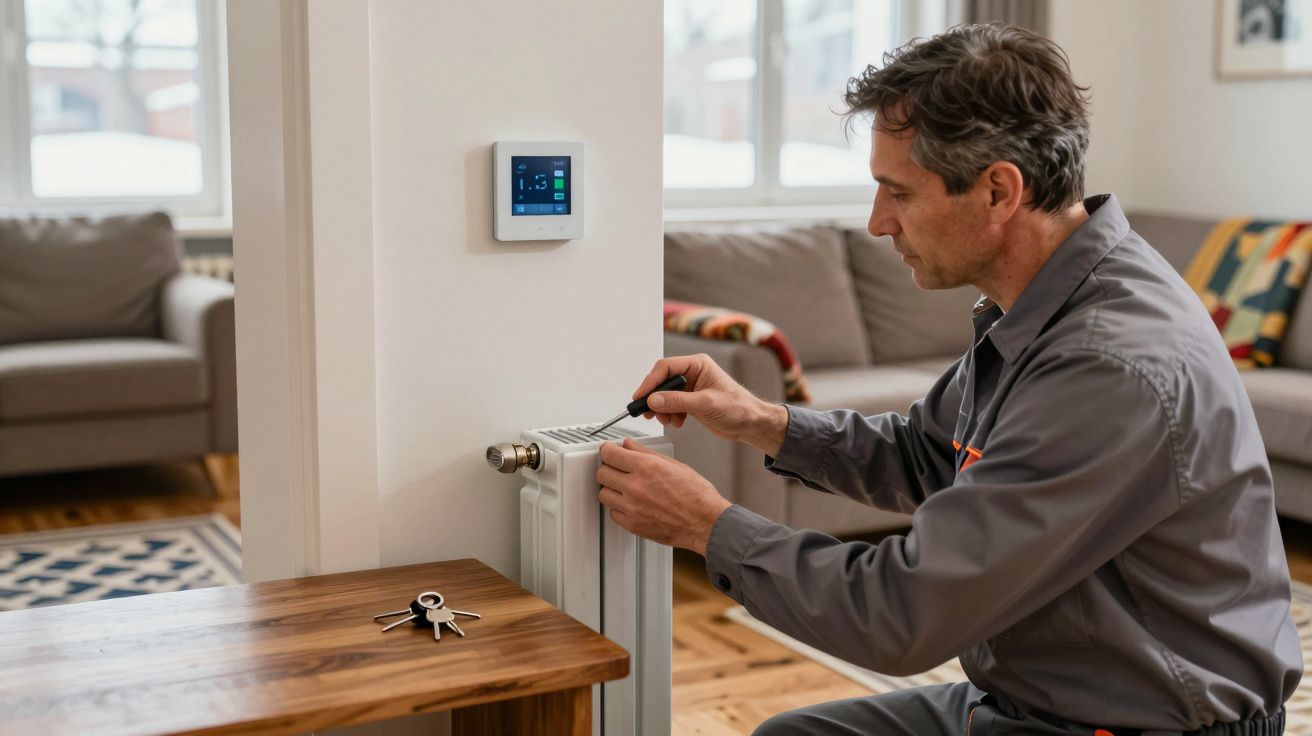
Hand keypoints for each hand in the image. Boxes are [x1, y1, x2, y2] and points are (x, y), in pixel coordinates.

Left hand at [596, 438, 731, 554]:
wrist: (705, 522)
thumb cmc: (696, 495)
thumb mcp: (674, 464)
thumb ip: (646, 453)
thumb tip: (629, 445)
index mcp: (646, 467)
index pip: (609, 454)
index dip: (607, 450)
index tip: (608, 451)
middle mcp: (636, 486)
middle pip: (602, 473)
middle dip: (608, 468)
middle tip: (617, 469)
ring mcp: (632, 507)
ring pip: (603, 494)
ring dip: (611, 489)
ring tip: (624, 487)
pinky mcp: (633, 524)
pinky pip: (613, 513)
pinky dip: (618, 507)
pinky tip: (630, 503)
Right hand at [634, 354, 788, 456]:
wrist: (751, 423)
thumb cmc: (738, 408)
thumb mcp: (706, 404)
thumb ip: (678, 401)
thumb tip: (654, 400)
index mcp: (698, 365)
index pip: (665, 367)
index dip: (650, 382)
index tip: (640, 397)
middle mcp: (692, 373)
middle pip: (662, 381)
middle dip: (654, 398)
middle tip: (647, 412)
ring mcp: (690, 388)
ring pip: (664, 395)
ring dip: (662, 409)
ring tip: (668, 420)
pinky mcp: (690, 401)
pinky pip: (671, 405)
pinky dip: (670, 415)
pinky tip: (677, 422)